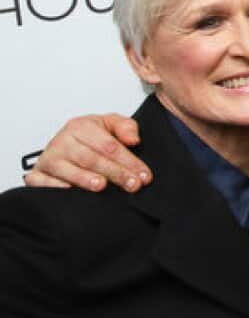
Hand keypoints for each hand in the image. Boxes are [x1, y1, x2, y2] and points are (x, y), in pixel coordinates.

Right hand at [24, 114, 149, 192]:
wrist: (62, 144)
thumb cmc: (90, 136)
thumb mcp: (110, 124)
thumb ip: (125, 127)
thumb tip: (133, 140)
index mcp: (81, 126)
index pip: (109, 146)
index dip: (129, 161)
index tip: (144, 175)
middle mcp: (62, 141)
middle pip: (92, 159)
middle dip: (116, 173)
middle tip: (133, 185)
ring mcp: (48, 158)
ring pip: (69, 170)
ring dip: (86, 179)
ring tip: (102, 186)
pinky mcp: (36, 175)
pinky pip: (43, 182)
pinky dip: (55, 187)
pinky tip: (71, 193)